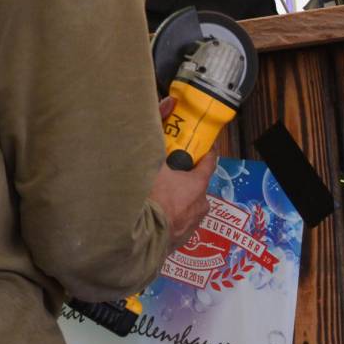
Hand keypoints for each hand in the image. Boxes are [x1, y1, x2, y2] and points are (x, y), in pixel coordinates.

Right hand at [149, 98, 217, 248]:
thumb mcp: (150, 157)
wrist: (135, 241)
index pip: (208, 162)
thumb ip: (158, 127)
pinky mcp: (178, 243)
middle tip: (167, 170)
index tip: (201, 143)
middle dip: (184, 177)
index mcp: (196, 185)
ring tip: (156, 194)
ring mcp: (190, 226)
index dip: (205, 150)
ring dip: (176, 198)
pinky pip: (176, 223)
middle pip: (196, 185)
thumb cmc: (144, 197)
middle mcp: (199, 206)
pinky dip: (168, 216)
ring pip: (186, 205)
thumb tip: (170, 101)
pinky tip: (152, 214)